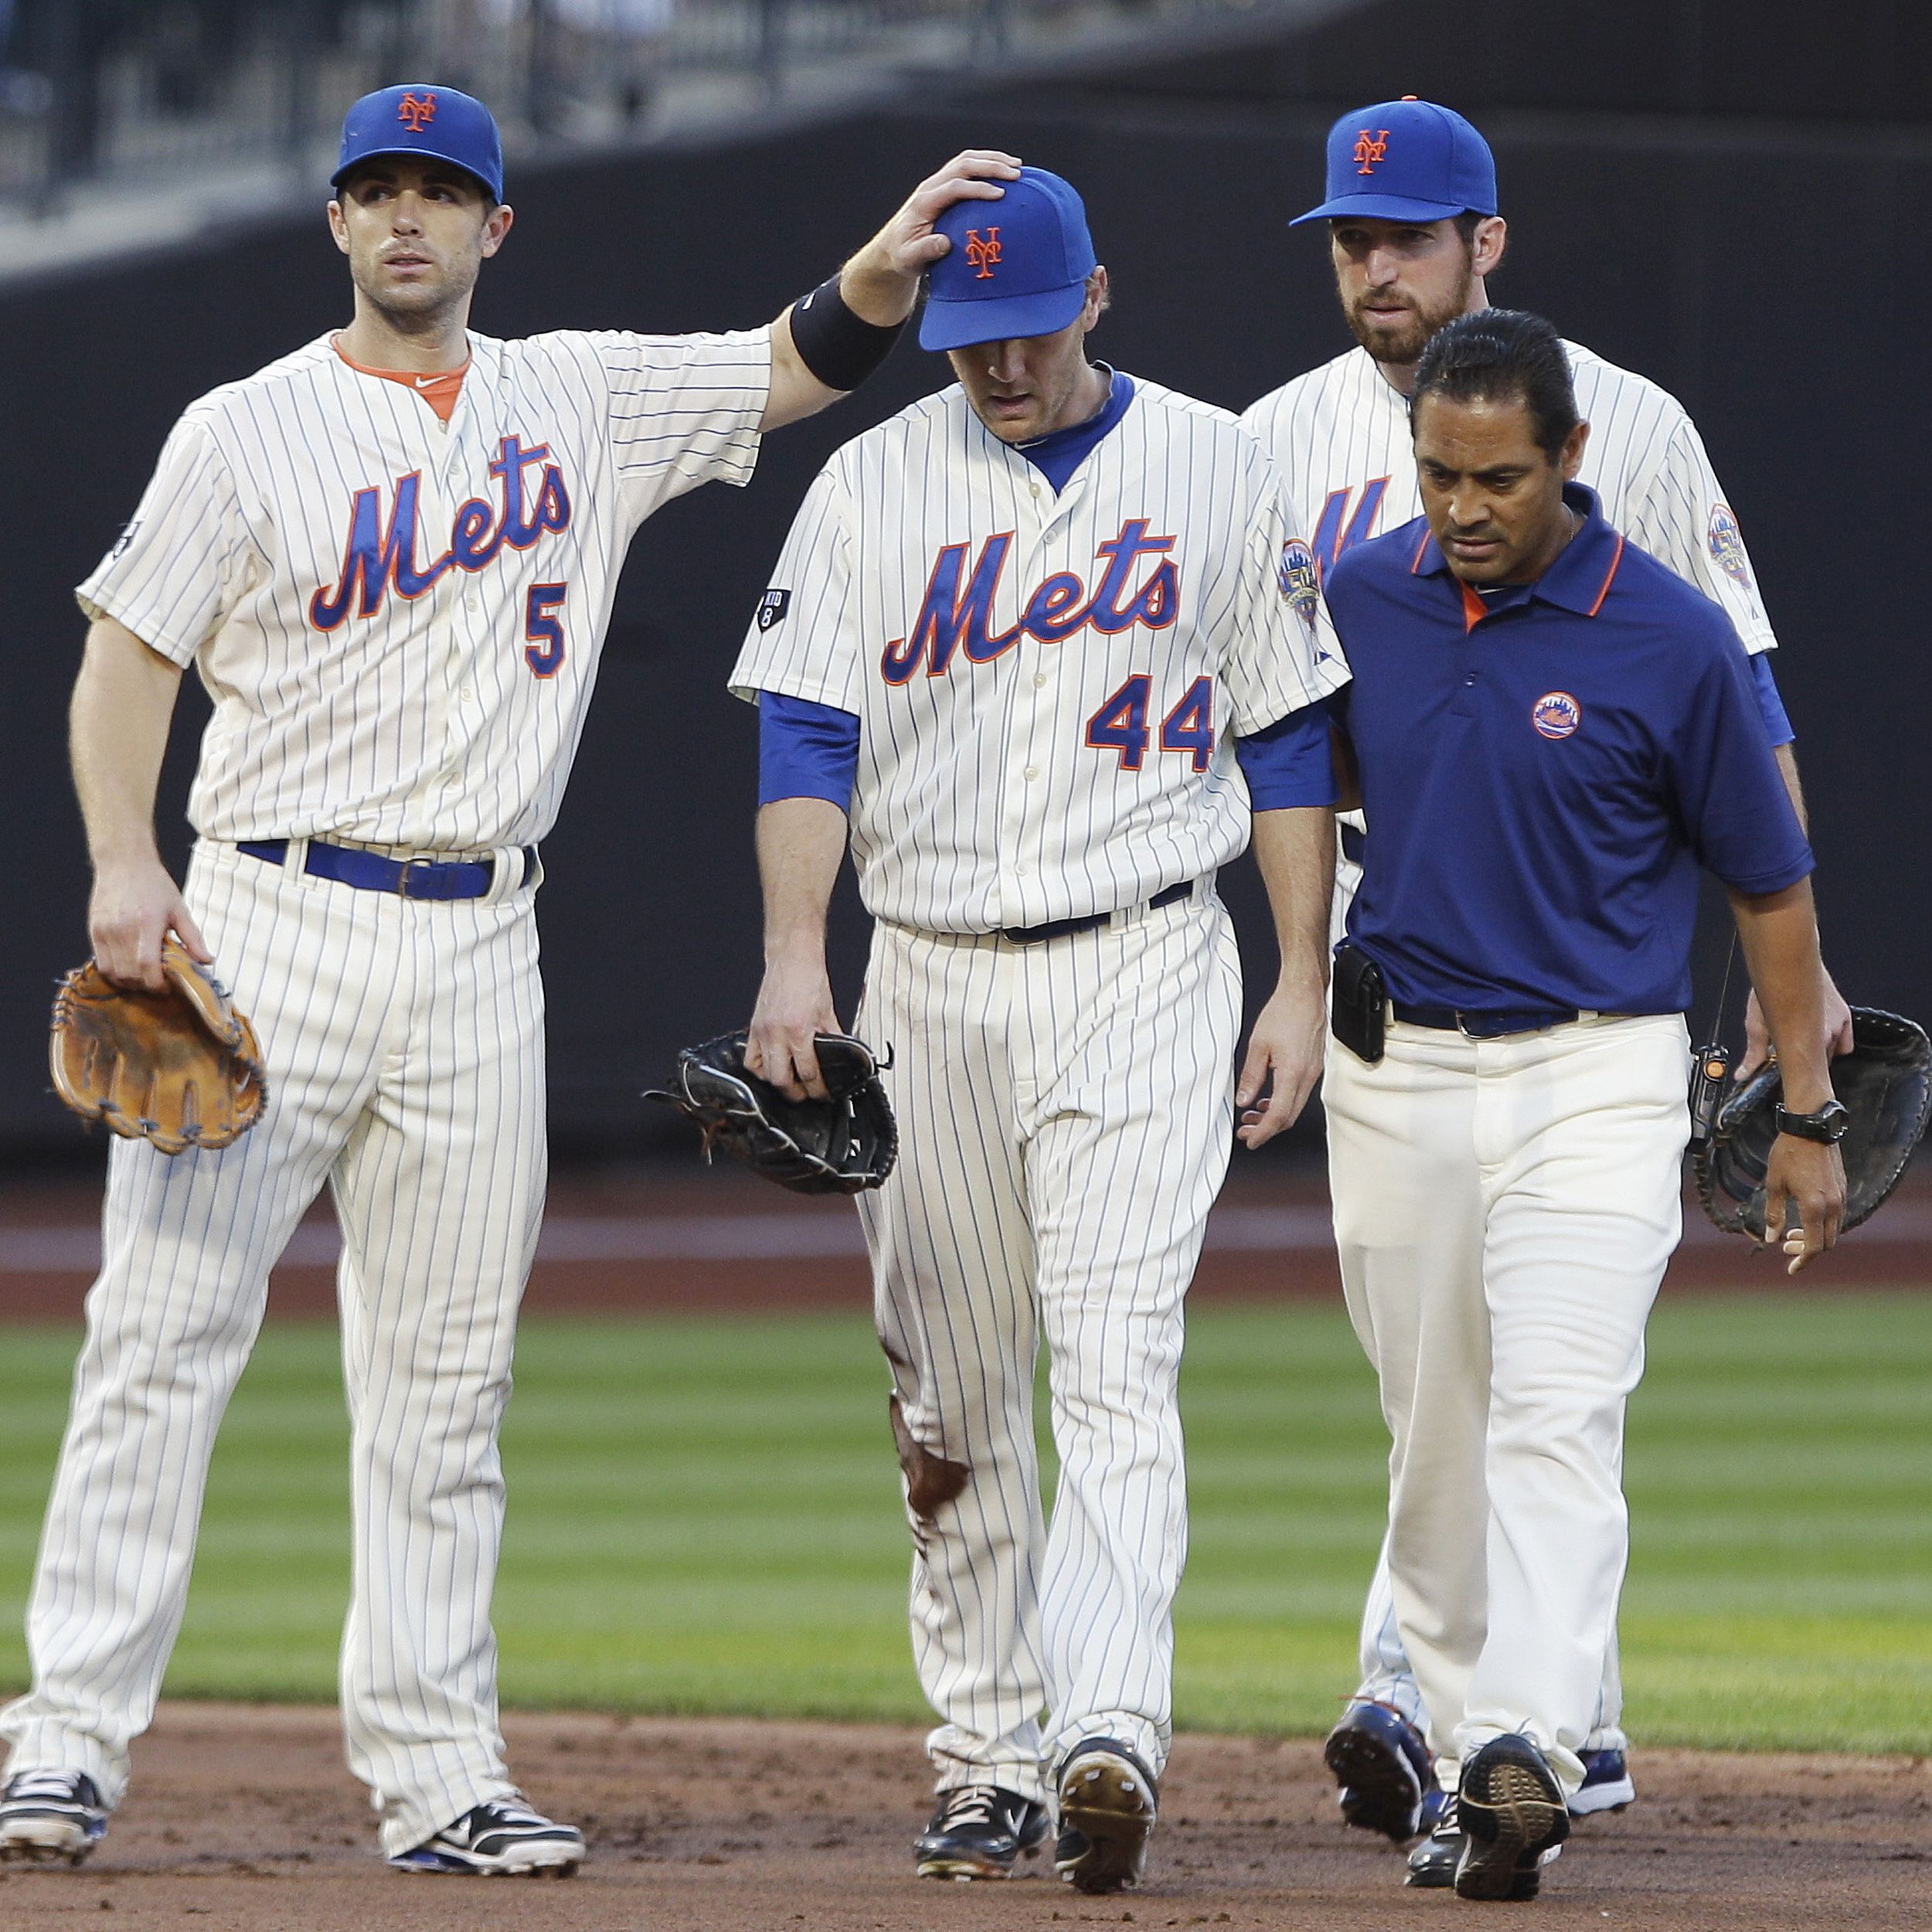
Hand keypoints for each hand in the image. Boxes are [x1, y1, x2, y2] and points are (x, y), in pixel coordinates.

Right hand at [88, 854, 210, 990]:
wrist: (124, 863)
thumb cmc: (155, 885)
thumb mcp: (179, 909)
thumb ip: (193, 938)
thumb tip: (207, 961)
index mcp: (147, 924)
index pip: (148, 966)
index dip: (157, 984)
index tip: (167, 987)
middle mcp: (123, 929)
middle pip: (130, 974)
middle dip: (146, 986)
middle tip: (158, 983)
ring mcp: (105, 931)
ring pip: (113, 973)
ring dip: (129, 982)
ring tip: (143, 977)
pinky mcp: (94, 931)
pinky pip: (101, 963)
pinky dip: (114, 972)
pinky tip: (127, 968)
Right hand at [745, 951, 839, 1100]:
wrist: (792, 958)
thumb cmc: (809, 978)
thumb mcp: (828, 1011)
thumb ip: (833, 1037)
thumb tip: (841, 1056)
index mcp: (799, 1029)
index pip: (808, 1072)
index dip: (817, 1088)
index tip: (823, 1093)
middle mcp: (777, 1033)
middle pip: (782, 1080)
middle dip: (796, 1093)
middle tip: (807, 1094)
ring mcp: (762, 1031)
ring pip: (764, 1073)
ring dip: (778, 1082)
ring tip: (791, 1083)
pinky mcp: (753, 1028)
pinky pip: (750, 1059)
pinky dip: (760, 1069)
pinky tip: (771, 1068)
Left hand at [841, 150, 1022, 321]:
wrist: (895, 246)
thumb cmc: (904, 255)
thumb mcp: (910, 259)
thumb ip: (925, 251)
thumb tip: (944, 243)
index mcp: (924, 202)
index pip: (954, 187)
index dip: (978, 188)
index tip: (1001, 195)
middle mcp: (931, 186)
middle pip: (963, 165)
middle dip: (991, 166)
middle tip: (1016, 174)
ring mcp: (938, 182)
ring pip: (966, 160)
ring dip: (992, 159)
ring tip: (1017, 166)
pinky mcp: (945, 185)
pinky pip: (967, 167)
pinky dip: (987, 164)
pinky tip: (1005, 170)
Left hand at [1235, 982, 1326, 1149]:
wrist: (1305, 994)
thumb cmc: (1284, 1012)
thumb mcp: (1258, 1045)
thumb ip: (1251, 1076)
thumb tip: (1243, 1100)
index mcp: (1293, 1073)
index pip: (1279, 1115)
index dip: (1263, 1132)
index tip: (1250, 1140)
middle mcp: (1307, 1077)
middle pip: (1289, 1117)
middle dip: (1266, 1129)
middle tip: (1246, 1131)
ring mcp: (1313, 1073)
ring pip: (1294, 1107)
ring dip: (1273, 1116)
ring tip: (1251, 1115)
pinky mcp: (1313, 1067)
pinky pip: (1298, 1093)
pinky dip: (1282, 1102)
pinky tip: (1267, 1099)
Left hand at [1738, 964, 1854, 1079]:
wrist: (1788, 961)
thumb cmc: (1773, 987)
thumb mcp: (1757, 1023)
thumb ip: (1754, 1052)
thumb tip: (1744, 1073)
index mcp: (1809, 1038)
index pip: (1806, 1072)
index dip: (1795, 1077)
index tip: (1787, 1079)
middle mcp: (1829, 1033)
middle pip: (1821, 1064)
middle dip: (1806, 1064)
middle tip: (1790, 1057)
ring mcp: (1840, 1024)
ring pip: (1833, 1053)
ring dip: (1819, 1053)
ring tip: (1801, 1041)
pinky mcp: (1846, 1015)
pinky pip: (1846, 1043)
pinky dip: (1835, 1044)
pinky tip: (1818, 1036)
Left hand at [1761, 1133, 1845, 1274]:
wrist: (1811, 1127)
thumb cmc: (1788, 1153)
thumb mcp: (1774, 1184)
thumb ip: (1773, 1213)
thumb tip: (1770, 1239)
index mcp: (1815, 1207)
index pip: (1814, 1247)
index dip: (1802, 1261)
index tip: (1791, 1269)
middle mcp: (1834, 1205)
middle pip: (1826, 1243)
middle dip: (1807, 1250)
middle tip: (1785, 1246)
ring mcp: (1841, 1197)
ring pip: (1833, 1230)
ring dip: (1815, 1237)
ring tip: (1792, 1234)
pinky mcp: (1843, 1188)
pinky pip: (1837, 1216)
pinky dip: (1822, 1225)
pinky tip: (1805, 1219)